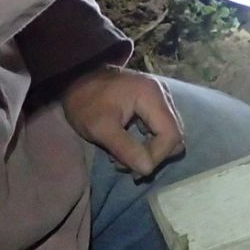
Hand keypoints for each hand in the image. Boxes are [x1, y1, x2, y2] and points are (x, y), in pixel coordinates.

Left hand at [59, 66, 184, 179]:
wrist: (75, 80)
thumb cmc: (85, 102)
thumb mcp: (100, 128)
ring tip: (122, 158)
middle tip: (127, 166)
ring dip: (149, 151)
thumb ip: (125, 149)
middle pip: (174, 136)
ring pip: (168, 135)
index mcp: (151, 95)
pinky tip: (126, 147)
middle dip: (153, 156)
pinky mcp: (153, 103)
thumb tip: (148, 170)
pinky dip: (147, 143)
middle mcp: (162, 94)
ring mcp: (159, 97)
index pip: (171, 135)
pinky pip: (160, 129)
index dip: (156, 156)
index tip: (133, 169)